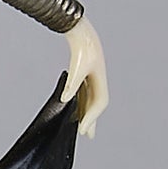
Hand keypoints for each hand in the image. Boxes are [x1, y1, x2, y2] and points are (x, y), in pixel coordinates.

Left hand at [62, 17, 107, 138]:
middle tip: (87, 136)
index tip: (83, 129)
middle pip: (95, 105)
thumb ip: (72, 85)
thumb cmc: (81, 48)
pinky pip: (84, 95)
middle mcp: (99, 81)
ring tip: (83, 128)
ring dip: (86, 114)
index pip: (99, 103)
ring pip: (90, 101)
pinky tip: (75, 110)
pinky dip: (81, 104)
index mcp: (101, 80)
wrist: (81, 33)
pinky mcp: (86, 77)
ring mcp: (93, 80)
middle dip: (91, 121)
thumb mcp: (76, 68)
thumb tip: (66, 99)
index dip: (92, 117)